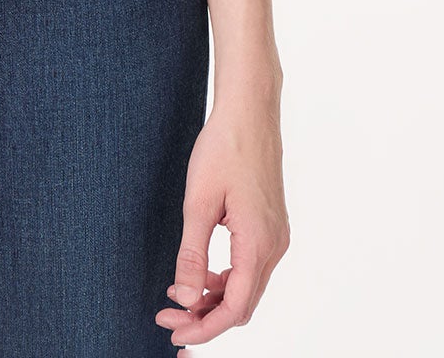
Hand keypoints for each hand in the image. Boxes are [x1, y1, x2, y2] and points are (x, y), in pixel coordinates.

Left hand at [154, 91, 288, 344]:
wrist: (249, 111)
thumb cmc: (223, 148)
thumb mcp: (199, 202)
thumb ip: (192, 253)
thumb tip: (185, 297)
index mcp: (259, 243)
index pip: (235, 308)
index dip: (205, 327)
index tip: (175, 331)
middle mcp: (274, 246)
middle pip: (242, 303)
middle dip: (205, 316)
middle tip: (168, 316)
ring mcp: (275, 236)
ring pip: (246, 287)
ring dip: (213, 297)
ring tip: (176, 296)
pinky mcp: (270, 226)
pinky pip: (249, 266)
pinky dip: (224, 277)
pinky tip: (198, 272)